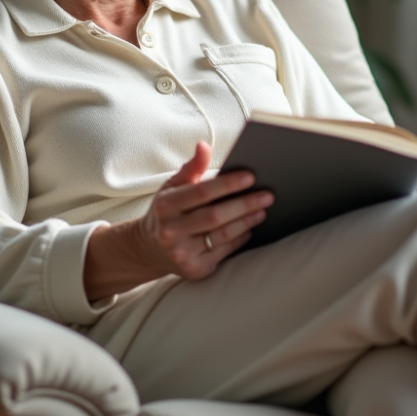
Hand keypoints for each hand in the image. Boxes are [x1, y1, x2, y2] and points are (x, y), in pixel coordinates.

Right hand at [137, 141, 271, 278]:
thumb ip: (191, 168)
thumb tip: (204, 146)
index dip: (227, 184)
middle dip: (244, 204)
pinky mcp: (194, 269)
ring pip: (223, 235)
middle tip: (267, 195)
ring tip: (262, 210)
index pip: (201, 192)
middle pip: (215, 216)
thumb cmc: (167, 212)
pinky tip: (250, 228)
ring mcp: (182, 252)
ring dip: (247, 221)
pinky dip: (240, 239)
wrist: (149, 249)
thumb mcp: (171, 187)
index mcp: (165, 205)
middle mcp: (171, 230)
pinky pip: (224, 252)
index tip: (251, 176)